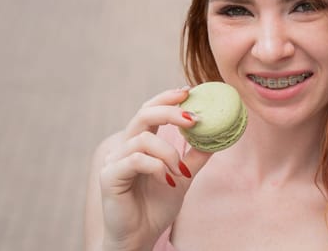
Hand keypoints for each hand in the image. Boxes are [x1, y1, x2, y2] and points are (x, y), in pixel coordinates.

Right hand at [99, 88, 211, 250]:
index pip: (149, 111)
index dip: (167, 99)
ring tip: (180, 172)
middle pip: (143, 114)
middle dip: (170, 112)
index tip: (188, 91)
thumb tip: (217, 138)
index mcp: (139, 143)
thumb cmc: (155, 207)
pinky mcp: (110, 175)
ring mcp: (114, 160)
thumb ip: (194, 157)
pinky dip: (157, 167)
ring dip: (168, 153)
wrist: (138, 238)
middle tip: (194, 118)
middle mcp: (125, 147)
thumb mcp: (181, 177)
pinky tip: (168, 181)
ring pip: (143, 139)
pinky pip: (136, 160)